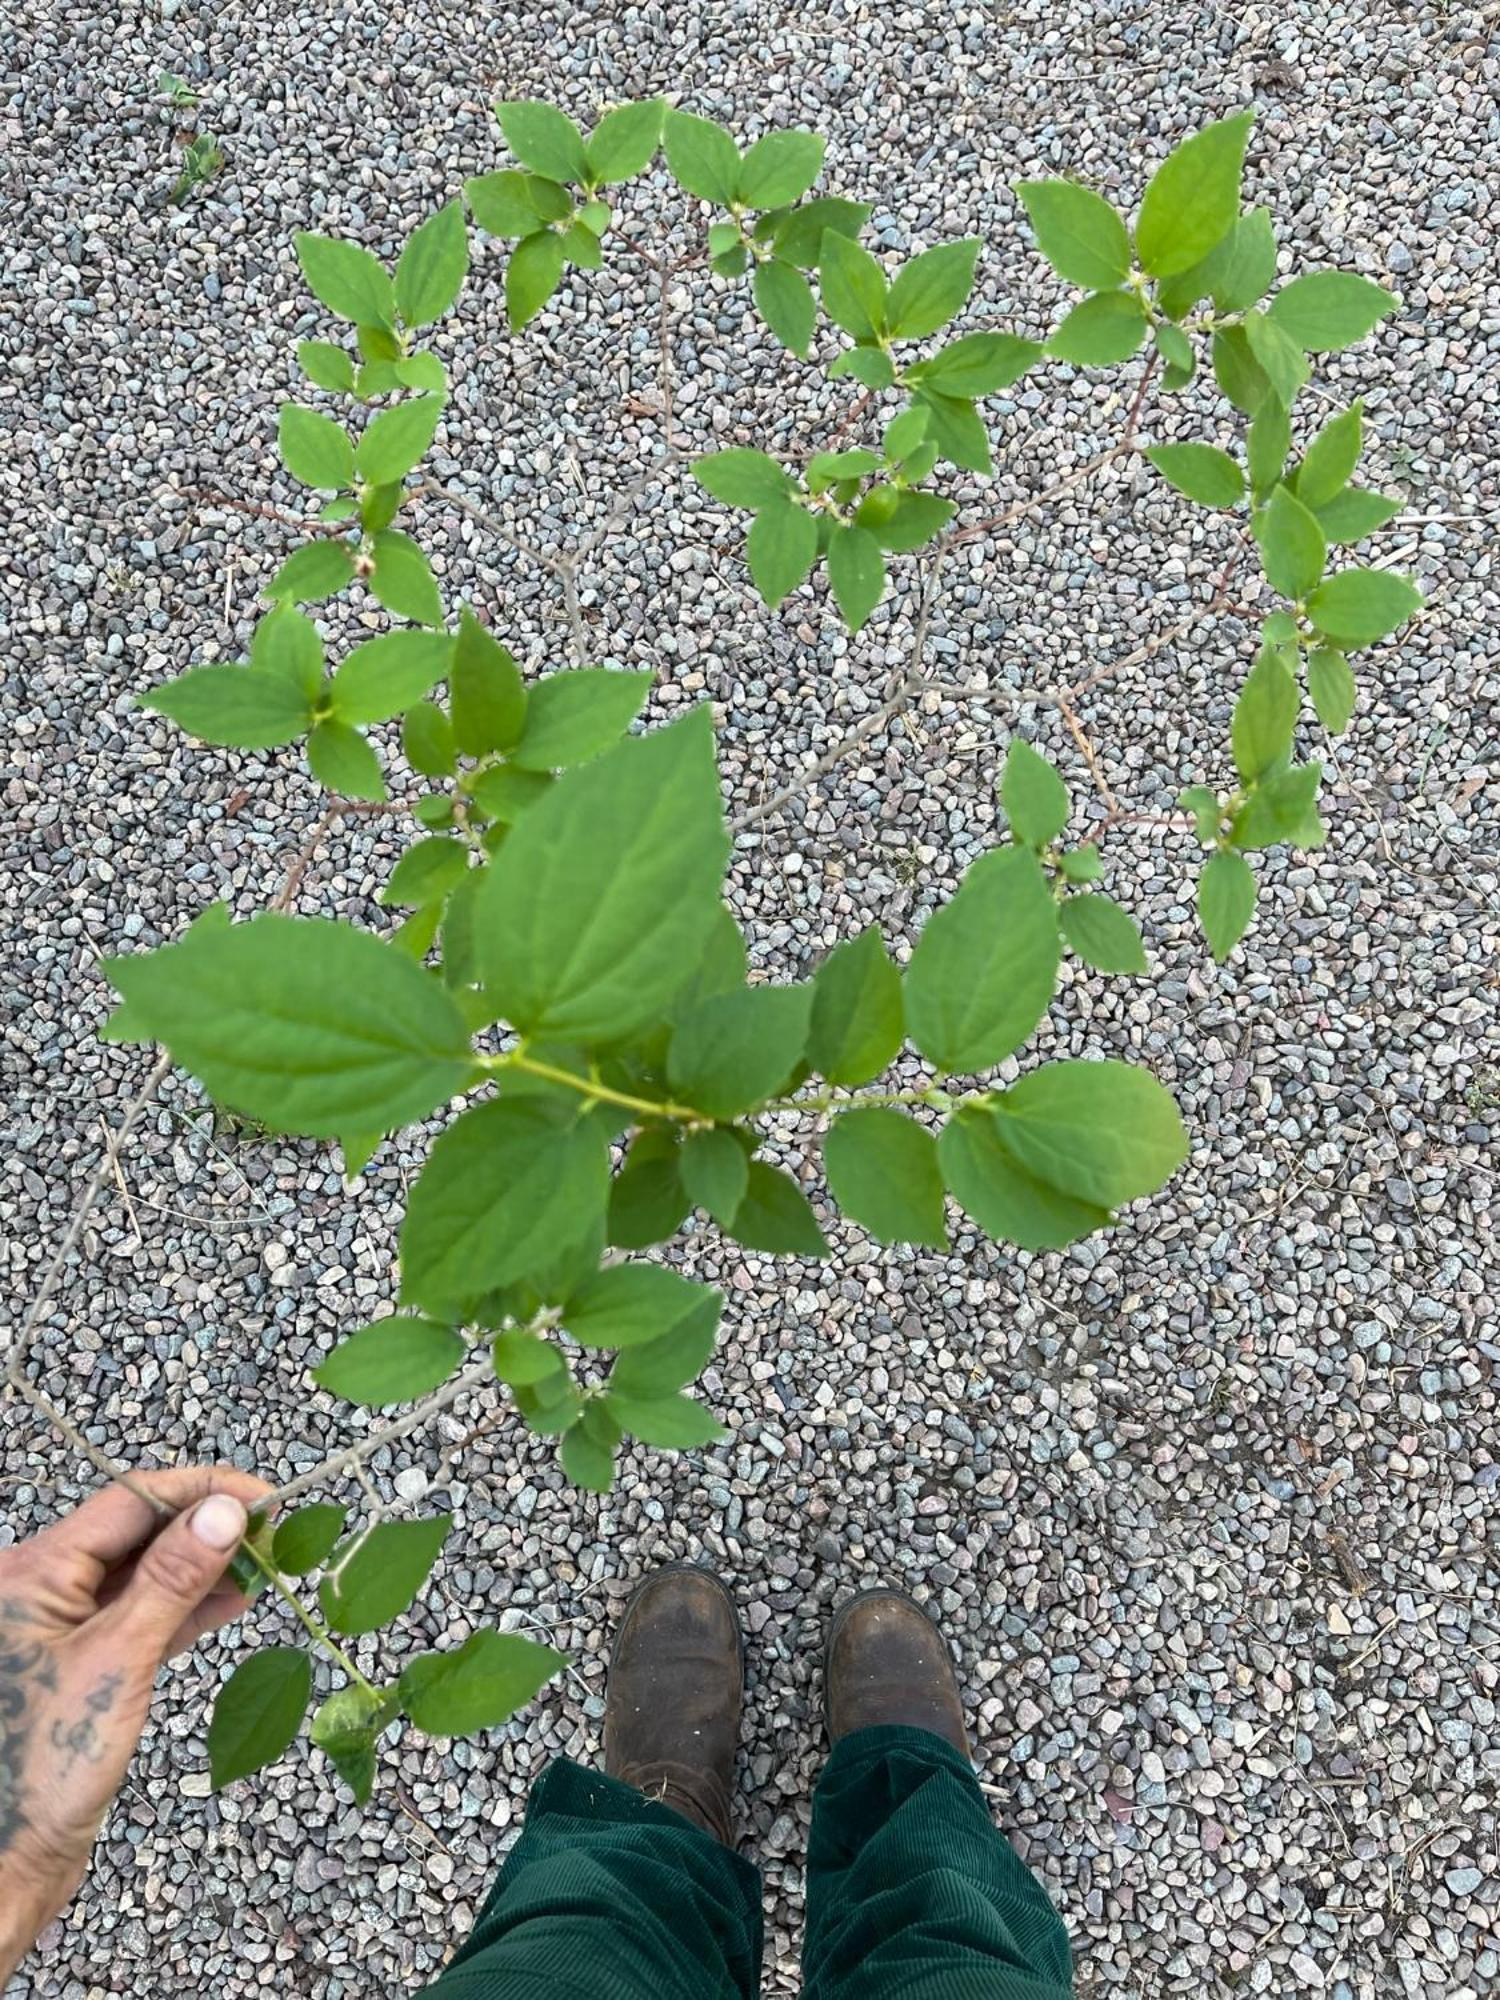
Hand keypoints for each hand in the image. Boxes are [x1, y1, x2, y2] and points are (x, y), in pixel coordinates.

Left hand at [0, 1465, 270, 1973]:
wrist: (9, 1863)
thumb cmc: (44, 1769)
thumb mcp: (118, 1661)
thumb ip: (172, 1579)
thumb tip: (223, 1511)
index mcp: (33, 1573)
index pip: (132, 1500)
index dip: (203, 1490)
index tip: (265, 1499)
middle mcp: (44, 1588)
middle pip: (139, 1530)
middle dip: (208, 1524)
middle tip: (276, 1530)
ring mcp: (63, 1626)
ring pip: (146, 1571)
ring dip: (205, 1564)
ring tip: (269, 1561)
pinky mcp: (84, 1662)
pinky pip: (144, 1612)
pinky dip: (189, 1604)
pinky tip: (235, 1598)